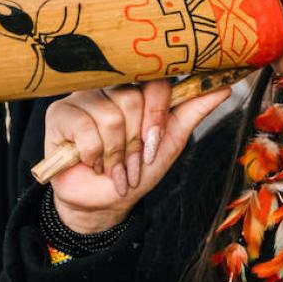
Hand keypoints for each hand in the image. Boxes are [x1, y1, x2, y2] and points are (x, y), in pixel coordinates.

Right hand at [40, 80, 228, 234]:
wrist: (106, 200)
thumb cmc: (138, 169)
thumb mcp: (171, 141)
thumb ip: (193, 110)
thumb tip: (223, 86)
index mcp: (135, 88)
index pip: (153, 81)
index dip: (156, 114)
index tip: (154, 142)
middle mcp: (108, 87)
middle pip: (131, 98)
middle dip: (136, 141)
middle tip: (133, 160)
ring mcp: (82, 98)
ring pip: (110, 115)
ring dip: (117, 153)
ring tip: (114, 166)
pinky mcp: (59, 113)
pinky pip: (85, 128)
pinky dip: (95, 155)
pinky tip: (93, 164)